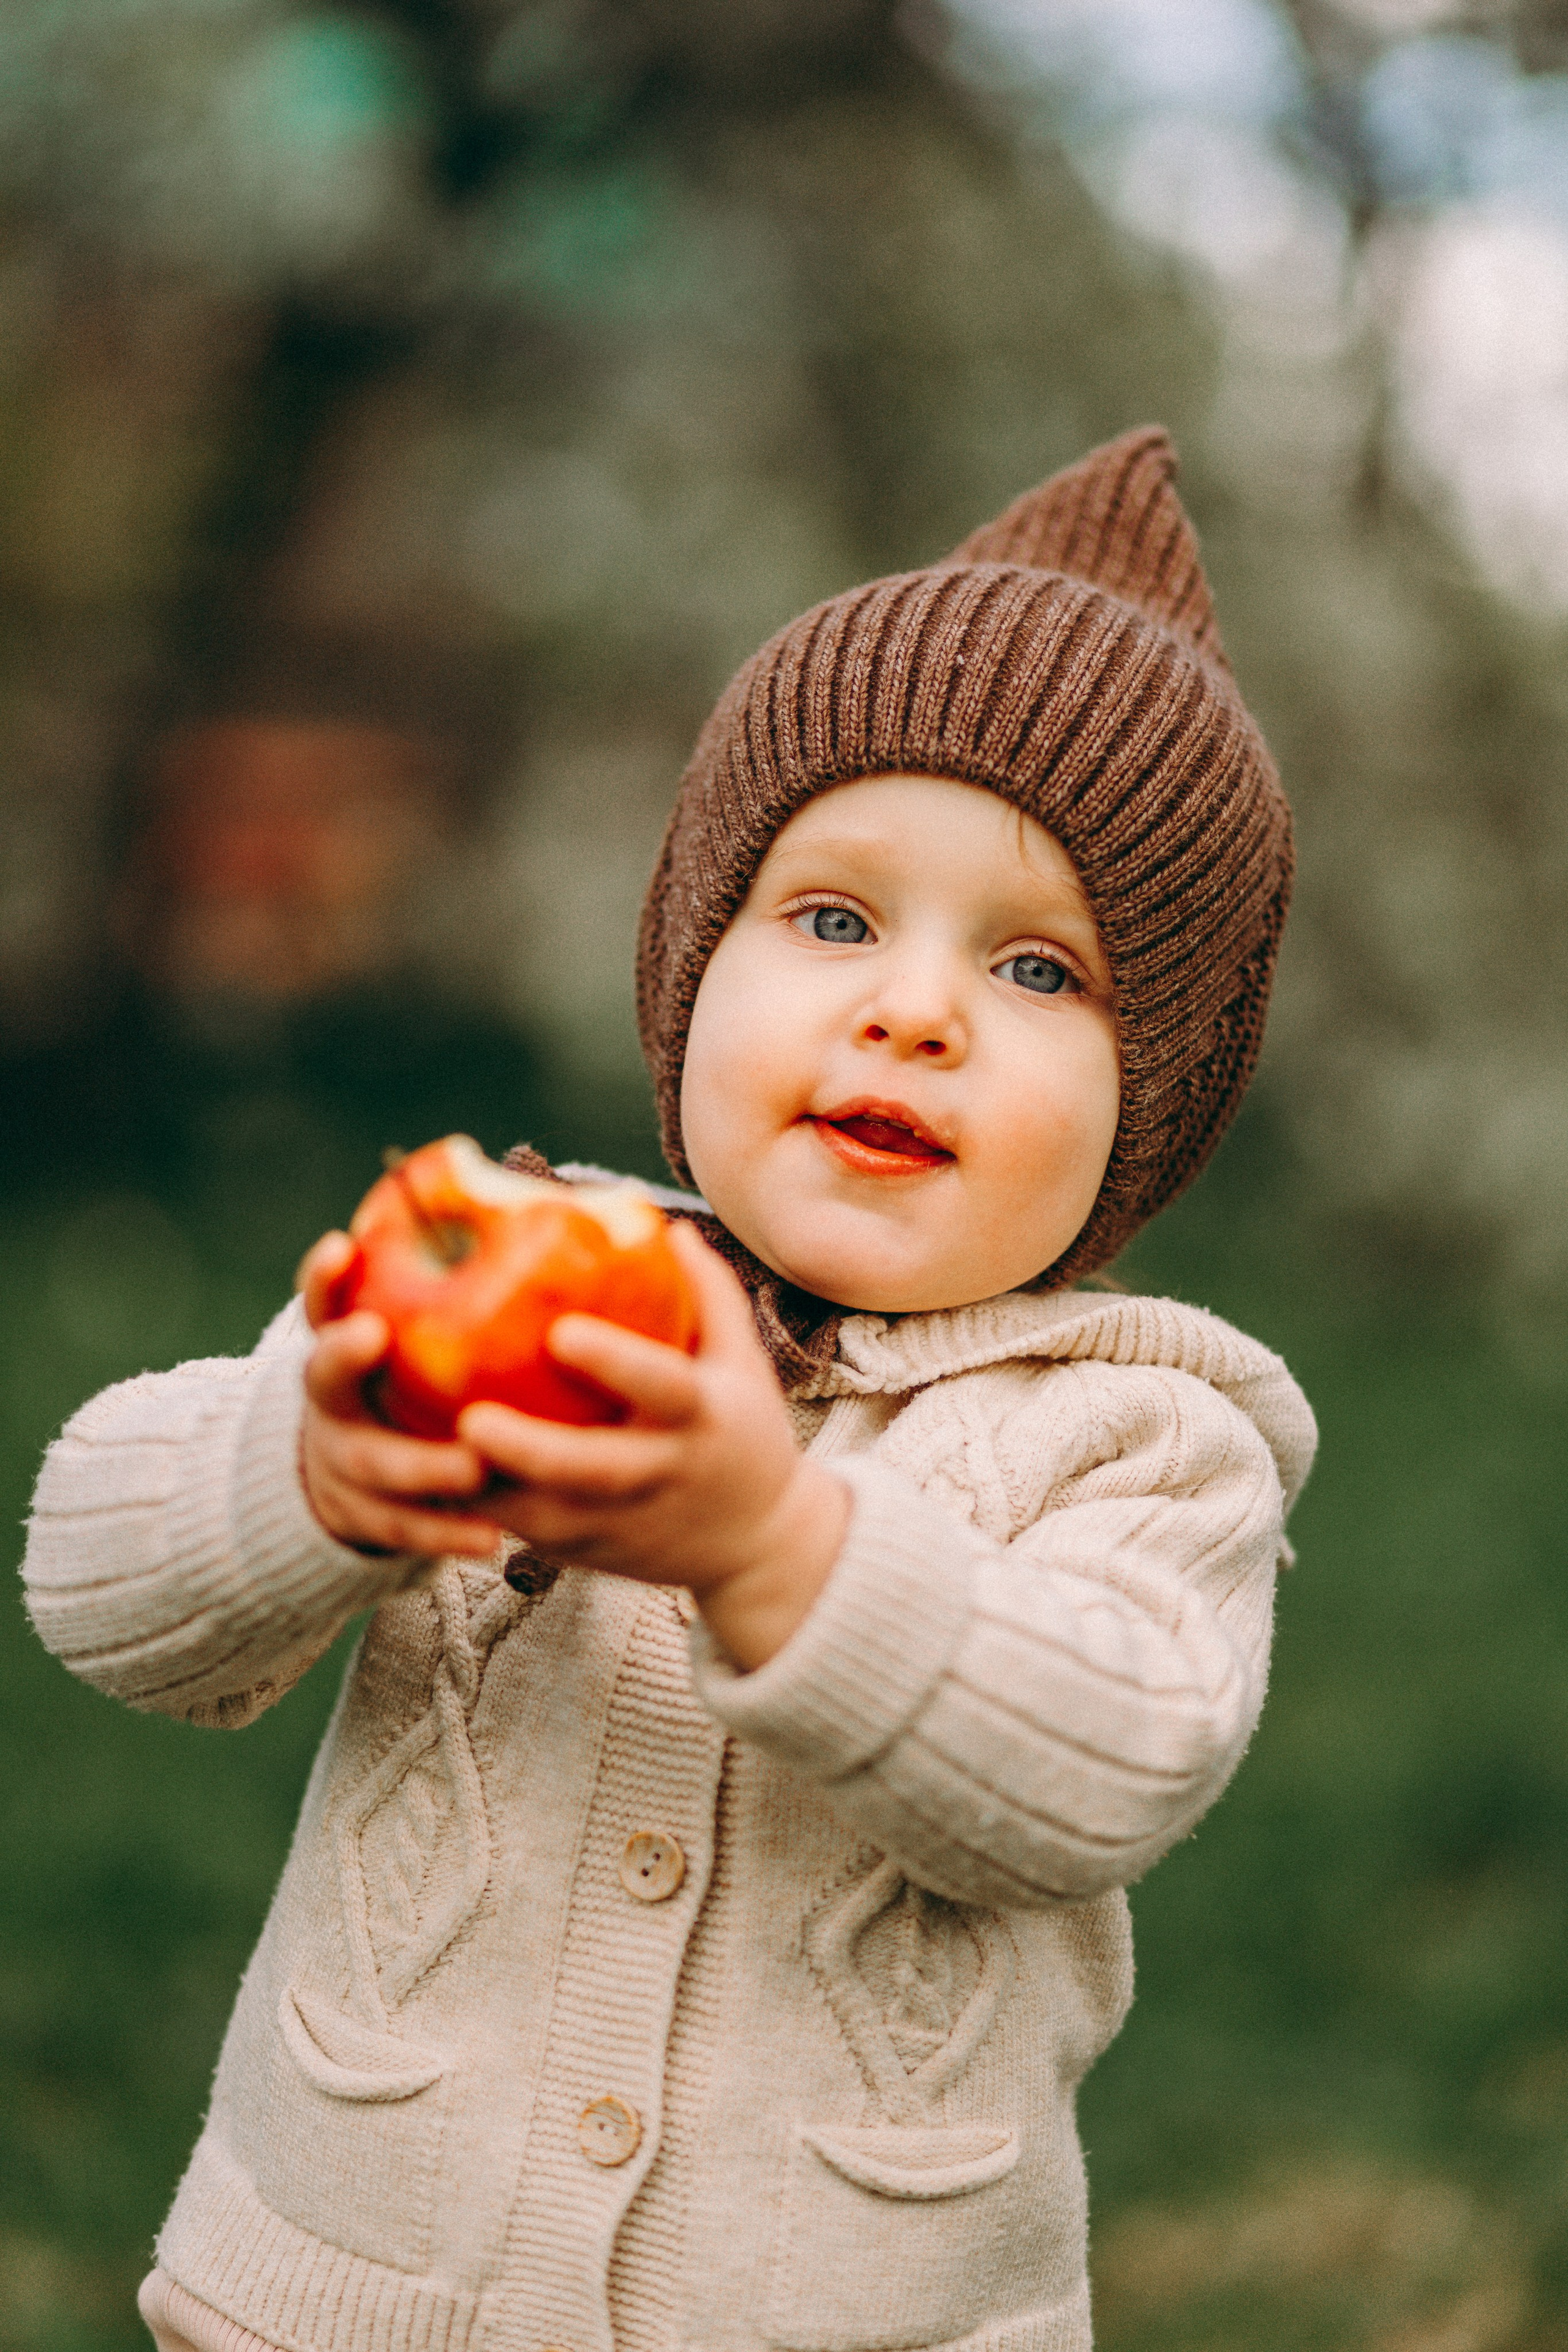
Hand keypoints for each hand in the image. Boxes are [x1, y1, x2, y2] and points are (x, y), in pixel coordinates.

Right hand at [296, 1232, 501, 1558]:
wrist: (361, 1477)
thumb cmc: (423, 1378)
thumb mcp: (428, 1333)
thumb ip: (468, 1284)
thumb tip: (561, 1204)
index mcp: (346, 1340)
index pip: (325, 1299)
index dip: (325, 1275)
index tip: (341, 1245)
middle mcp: (334, 1399)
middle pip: (324, 1376)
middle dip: (344, 1354)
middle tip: (374, 1334)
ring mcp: (345, 1461)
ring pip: (373, 1465)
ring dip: (421, 1465)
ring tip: (472, 1467)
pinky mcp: (370, 1517)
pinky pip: (406, 1529)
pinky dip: (446, 1534)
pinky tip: (491, 1539)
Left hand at [458, 1224, 849, 1668]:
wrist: (760, 1545)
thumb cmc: (743, 1429)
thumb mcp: (742, 1361)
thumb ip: (709, 1293)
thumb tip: (668, 1225)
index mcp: (703, 1417)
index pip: (663, 1387)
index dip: (616, 1361)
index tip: (560, 1332)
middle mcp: (663, 1473)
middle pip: (593, 1471)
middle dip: (530, 1450)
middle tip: (468, 1420)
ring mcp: (625, 1521)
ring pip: (548, 1517)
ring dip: (487, 1492)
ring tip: (421, 1456)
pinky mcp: (591, 1551)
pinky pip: (527, 1533)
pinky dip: (478, 1511)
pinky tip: (428, 1477)